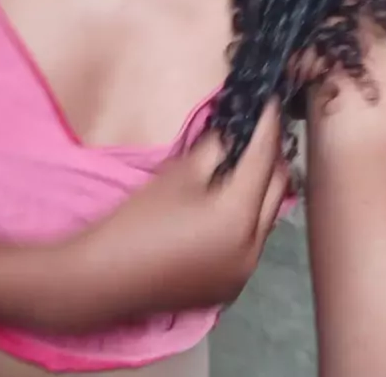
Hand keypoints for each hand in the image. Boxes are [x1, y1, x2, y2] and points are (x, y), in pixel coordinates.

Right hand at [72, 100, 288, 326]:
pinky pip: (254, 241)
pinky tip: (233, 200)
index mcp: (239, 217)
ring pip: (269, 217)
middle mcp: (253, 247)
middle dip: (273, 156)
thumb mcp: (179, 175)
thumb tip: (232, 136)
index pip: (263, 159)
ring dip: (263, 187)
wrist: (108, 277)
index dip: (269, 127)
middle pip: (277, 190)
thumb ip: (214, 150)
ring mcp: (245, 271)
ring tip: (250, 159)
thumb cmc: (140, 221)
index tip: (271, 102)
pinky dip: (250, 216)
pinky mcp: (232, 284)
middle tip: (264, 128)